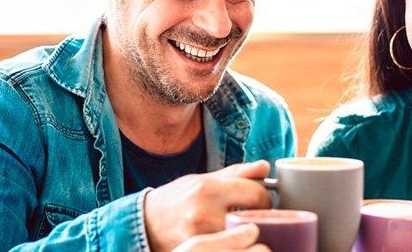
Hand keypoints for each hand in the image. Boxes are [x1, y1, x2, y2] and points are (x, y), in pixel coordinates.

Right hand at [145, 161, 272, 251]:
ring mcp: (200, 236)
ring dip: (248, 233)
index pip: (256, 194)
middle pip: (254, 219)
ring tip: (242, 228)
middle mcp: (203, 213)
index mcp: (207, 189)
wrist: (146, 223)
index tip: (261, 201)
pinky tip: (229, 238)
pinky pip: (229, 248)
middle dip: (260, 218)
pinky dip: (234, 244)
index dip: (264, 198)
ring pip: (244, 238)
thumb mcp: (203, 179)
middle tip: (255, 216)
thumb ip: (236, 174)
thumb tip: (265, 168)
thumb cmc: (178, 199)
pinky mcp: (198, 250)